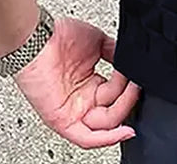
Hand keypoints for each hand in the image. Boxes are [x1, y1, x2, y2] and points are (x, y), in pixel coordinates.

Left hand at [12, 16, 140, 148]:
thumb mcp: (97, 43)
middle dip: (129, 97)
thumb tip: (132, 63)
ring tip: (132, 89)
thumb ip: (115, 54)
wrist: (37, 37)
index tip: (138, 75)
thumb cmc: (59, 37)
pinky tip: (123, 132)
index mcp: (91, 84)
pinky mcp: (62, 120)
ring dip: (123, 109)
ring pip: (105, 124)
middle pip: (114, 111)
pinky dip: (107, 138)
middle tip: (136, 82)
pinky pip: (86, 138)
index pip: (117, 97)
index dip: (130, 87)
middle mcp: (83, 100)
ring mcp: (73, 111)